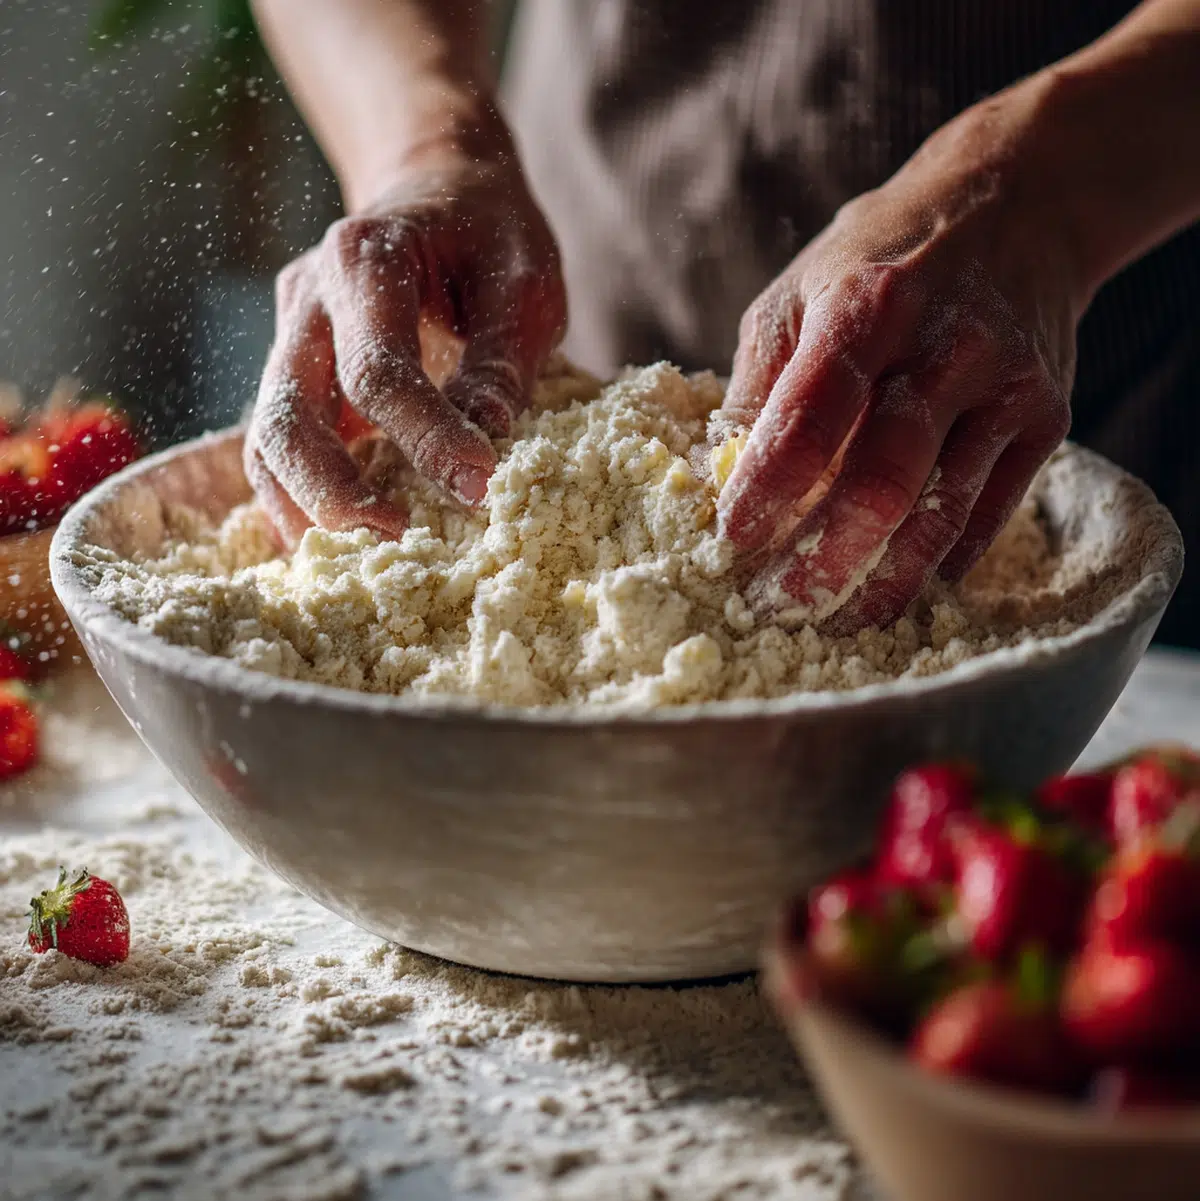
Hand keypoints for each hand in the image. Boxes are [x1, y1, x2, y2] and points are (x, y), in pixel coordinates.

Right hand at [245, 151, 565, 544]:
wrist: (437, 188)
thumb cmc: (489, 233)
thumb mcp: (523, 279)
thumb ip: (502, 355)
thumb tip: (487, 436)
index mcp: (364, 260)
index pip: (378, 371)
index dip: (426, 438)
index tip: (479, 487)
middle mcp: (308, 299)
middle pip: (286, 414)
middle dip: (334, 492)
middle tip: (397, 541)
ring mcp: (291, 337)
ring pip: (265, 439)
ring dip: (305, 507)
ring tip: (366, 557)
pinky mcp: (296, 372)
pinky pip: (278, 445)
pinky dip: (301, 498)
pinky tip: (343, 541)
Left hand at [717, 96, 1083, 633]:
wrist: (1019, 205)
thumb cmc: (881, 258)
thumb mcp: (796, 295)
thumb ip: (760, 387)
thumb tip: (722, 479)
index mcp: (865, 309)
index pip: (809, 422)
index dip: (767, 493)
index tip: (730, 541)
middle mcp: (945, 349)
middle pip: (881, 483)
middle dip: (823, 560)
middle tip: (776, 605)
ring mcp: (1004, 388)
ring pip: (940, 514)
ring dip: (881, 581)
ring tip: (833, 620)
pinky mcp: (1044, 419)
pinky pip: (987, 513)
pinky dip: (938, 561)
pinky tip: (897, 586)